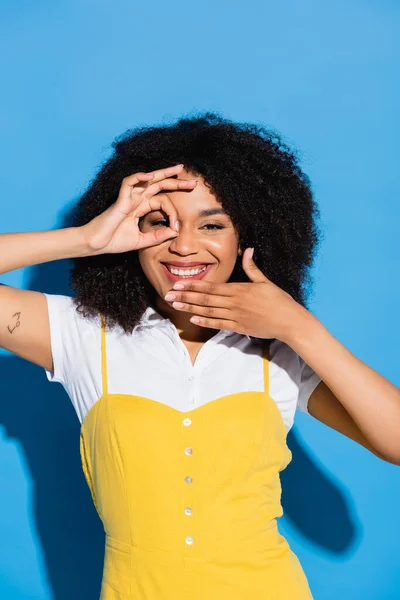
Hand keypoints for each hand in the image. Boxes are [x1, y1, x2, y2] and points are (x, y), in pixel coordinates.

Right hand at [82, 164, 196, 254]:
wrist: (96, 245)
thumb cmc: (114, 241)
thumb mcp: (141, 241)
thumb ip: (157, 236)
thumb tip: (175, 232)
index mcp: (140, 208)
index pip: (162, 201)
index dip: (173, 213)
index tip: (177, 227)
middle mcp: (136, 199)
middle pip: (159, 185)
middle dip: (176, 182)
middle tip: (194, 182)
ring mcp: (128, 197)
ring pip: (147, 179)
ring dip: (163, 173)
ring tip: (179, 169)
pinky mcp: (119, 199)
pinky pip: (129, 182)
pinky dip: (139, 177)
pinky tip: (151, 176)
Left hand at [163, 247, 304, 341]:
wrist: (289, 321)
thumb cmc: (279, 301)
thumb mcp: (265, 281)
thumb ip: (252, 268)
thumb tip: (248, 250)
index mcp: (239, 289)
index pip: (211, 286)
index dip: (193, 284)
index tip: (178, 283)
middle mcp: (234, 302)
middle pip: (205, 299)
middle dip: (185, 296)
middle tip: (168, 294)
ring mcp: (236, 316)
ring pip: (208, 311)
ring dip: (190, 308)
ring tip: (175, 305)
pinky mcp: (239, 327)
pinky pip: (219, 324)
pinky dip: (205, 322)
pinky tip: (192, 319)